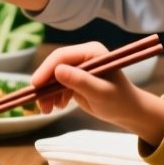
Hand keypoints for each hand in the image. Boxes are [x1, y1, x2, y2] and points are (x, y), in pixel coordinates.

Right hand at [31, 42, 163, 143]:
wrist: (127, 112)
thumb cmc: (119, 101)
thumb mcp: (100, 93)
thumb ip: (80, 81)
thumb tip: (57, 71)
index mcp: (91, 52)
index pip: (62, 56)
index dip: (47, 69)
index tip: (36, 85)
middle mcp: (83, 56)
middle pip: (54, 65)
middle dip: (45, 85)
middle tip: (39, 103)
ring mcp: (78, 67)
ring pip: (53, 77)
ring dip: (47, 93)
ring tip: (47, 110)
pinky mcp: (75, 78)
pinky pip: (57, 84)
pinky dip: (53, 96)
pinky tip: (58, 107)